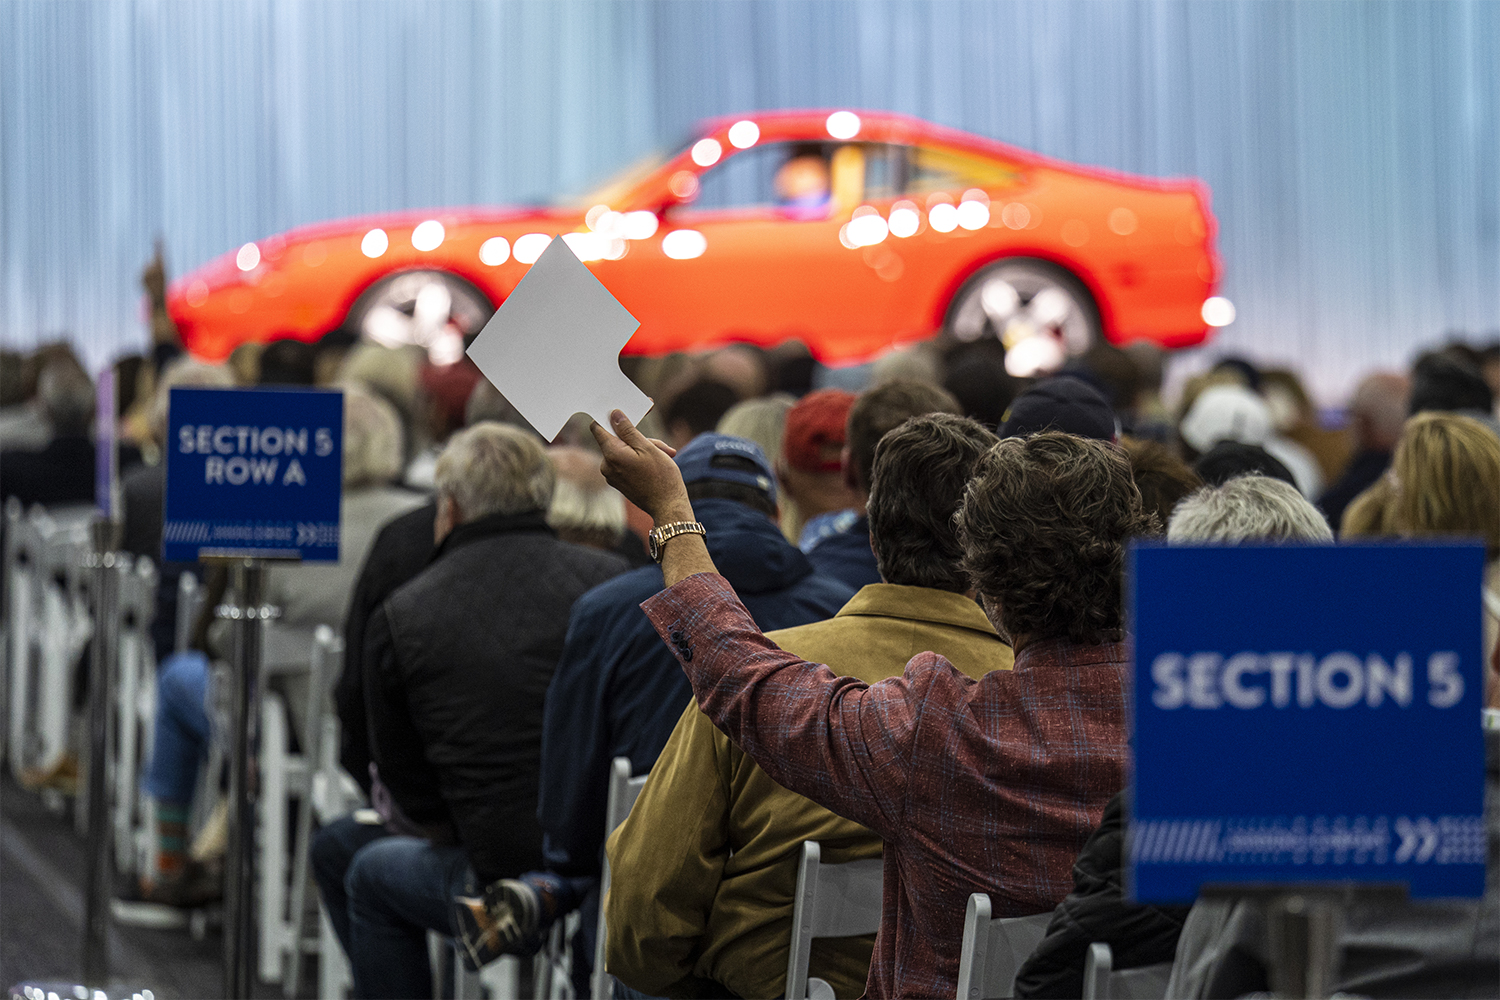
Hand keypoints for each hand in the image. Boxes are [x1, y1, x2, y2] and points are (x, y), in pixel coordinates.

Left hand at [591, 410, 692, 524]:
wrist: (668, 506)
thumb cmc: (661, 477)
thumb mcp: (647, 447)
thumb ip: (627, 430)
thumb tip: (613, 414)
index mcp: (611, 454)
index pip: (598, 427)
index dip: (610, 418)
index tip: (624, 414)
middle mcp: (606, 465)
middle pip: (617, 439)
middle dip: (638, 437)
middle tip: (661, 445)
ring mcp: (612, 475)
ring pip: (625, 451)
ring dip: (644, 449)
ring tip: (665, 455)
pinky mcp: (619, 482)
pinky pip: (626, 463)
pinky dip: (640, 460)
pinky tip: (657, 463)